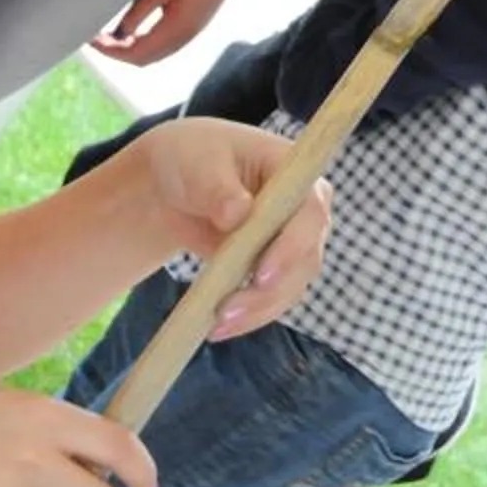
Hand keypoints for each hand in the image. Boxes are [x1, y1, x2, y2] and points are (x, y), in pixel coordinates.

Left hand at [93, 0, 246, 65]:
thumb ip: (139, 11)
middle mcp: (186, 37)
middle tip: (97, 39)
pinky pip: (166, 43)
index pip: (137, 54)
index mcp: (176, 31)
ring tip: (112, 36)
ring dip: (133, 48)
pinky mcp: (197, 21)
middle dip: (120, 53)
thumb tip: (120, 33)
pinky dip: (147, 42)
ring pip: (157, 52)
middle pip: (147, 58)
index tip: (91, 41)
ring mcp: (194, 30)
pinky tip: (137, 30)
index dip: (111, 52)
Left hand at [133, 119, 336, 337]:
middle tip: (228, 310)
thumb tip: (238, 214)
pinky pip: (273, 299)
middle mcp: (304, 211)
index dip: (293, 246)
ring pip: (292, 286)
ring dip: (258, 310)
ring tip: (217, 325)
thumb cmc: (193, 158)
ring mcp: (293, 242)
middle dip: (270, 290)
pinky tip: (217, 327)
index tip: (261, 273)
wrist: (176, 185)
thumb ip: (218, 187)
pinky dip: (250, 316)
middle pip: (306, 257)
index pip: (311, 212)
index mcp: (294, 174)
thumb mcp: (199, 162)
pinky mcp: (275, 269)